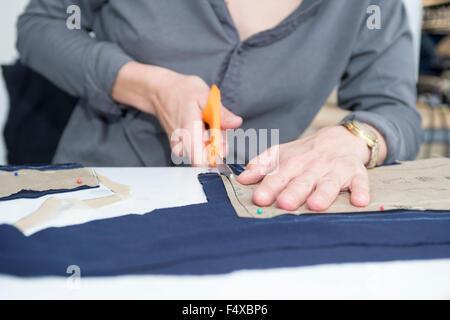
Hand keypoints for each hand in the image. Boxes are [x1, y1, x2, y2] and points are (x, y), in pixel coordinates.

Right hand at [112, 61, 242, 164]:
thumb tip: (236, 123)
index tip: (221, 137)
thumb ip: (222, 113)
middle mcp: (182, 145)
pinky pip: (195, 152)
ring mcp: (179, 148)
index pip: (206, 161)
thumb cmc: (181, 91)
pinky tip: (199, 128)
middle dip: (216, 145)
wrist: (160, 91)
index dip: (218, 153)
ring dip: (210, 142)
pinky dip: (202, 142)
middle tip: (213, 124)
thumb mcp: (205, 96)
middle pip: (206, 159)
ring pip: (202, 156)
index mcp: (190, 133)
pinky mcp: (179, 148)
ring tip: (205, 123)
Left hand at [237, 125, 385, 211]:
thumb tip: (241, 178)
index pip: (278, 176)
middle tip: (284, 203)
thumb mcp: (282, 154)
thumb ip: (262, 166)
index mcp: (293, 163)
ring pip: (329, 183)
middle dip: (293, 192)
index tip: (259, 198)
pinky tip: (359, 201)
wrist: (341, 138)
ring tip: (316, 205)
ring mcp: (335, 169)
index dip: (268, 187)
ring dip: (323, 193)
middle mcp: (313, 166)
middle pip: (302, 181)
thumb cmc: (306, 153)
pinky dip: (361, 191)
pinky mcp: (356, 173)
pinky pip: (360, 182)